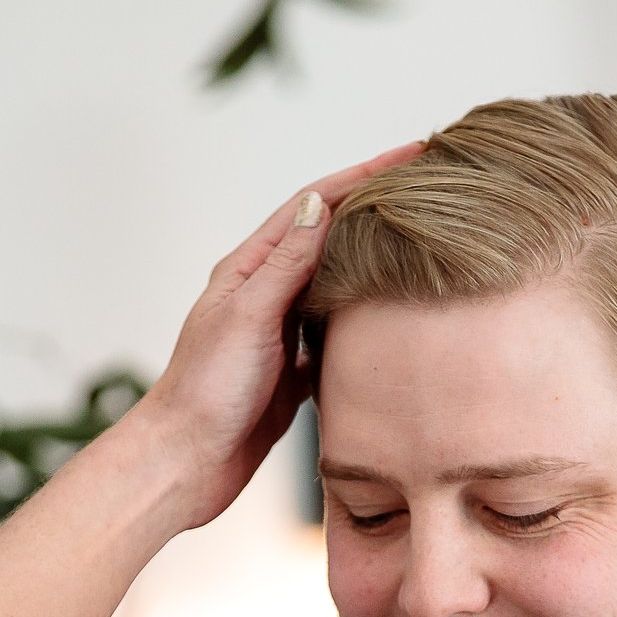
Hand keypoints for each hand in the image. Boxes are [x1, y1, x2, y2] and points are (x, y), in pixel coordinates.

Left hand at [127, 139, 425, 531]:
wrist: (186, 464)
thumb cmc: (205, 392)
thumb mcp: (248, 317)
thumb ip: (286, 265)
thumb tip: (321, 205)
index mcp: (248, 270)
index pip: (315, 205)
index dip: (365, 174)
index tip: (414, 152)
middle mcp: (265, 294)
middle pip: (331, 236)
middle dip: (377, 207)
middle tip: (430, 186)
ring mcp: (280, 333)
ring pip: (338, 284)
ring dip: (376, 261)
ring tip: (425, 241)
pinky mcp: (293, 372)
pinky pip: (337, 334)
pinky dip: (366, 320)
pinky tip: (396, 318)